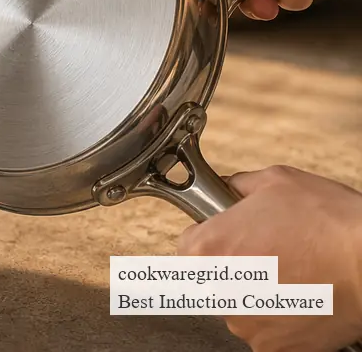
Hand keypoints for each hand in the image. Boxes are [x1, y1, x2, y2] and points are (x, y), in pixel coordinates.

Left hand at [177, 166, 361, 350]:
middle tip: (269, 252)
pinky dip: (278, 318)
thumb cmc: (328, 224)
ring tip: (292, 274)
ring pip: (237, 305)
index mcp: (208, 248)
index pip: (189, 244)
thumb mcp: (276, 182)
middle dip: (234, 264)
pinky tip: (300, 297)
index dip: (213, 235)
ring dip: (255, 293)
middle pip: (210, 277)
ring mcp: (243, 322)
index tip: (232, 234)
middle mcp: (217, 290)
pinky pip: (264, 329)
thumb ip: (237, 186)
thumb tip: (227, 188)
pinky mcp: (270, 346)